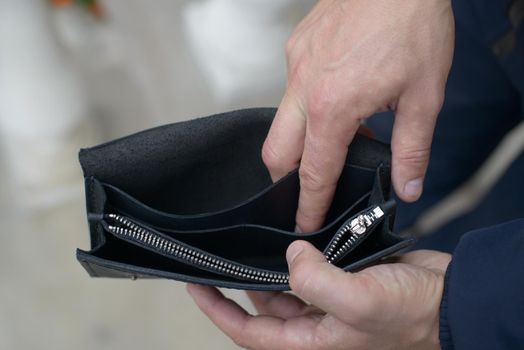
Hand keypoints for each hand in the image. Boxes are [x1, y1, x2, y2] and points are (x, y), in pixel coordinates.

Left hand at [187, 242, 450, 349]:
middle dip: (244, 283)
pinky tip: (292, 237)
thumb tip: (290, 257)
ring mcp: (330, 304)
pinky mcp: (344, 283)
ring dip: (273, 267)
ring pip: (286, 287)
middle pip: (264, 307)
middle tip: (223, 254)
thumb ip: (315, 282)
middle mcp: (316, 325)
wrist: (450, 299)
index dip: (219, 311)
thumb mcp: (358, 303)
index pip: (250, 332)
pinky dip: (299, 257)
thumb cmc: (411, 313)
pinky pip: (310, 271)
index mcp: (311, 342)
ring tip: (255, 242)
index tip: (196, 286)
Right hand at [262, 0, 454, 231]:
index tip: (303, 223)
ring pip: (279, 122)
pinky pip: (289, 91)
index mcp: (333, 108)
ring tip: (331, 143)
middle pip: (275, 154)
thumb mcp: (424, 94)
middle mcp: (303, 89)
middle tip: (305, 192)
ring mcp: (295, 66)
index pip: (313, 173)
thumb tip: (407, 187)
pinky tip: (333, 101)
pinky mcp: (296, 48)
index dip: (308, 205)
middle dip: (285, 181)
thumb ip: (412, 148)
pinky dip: (304, 108)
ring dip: (296, 144)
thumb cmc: (412, 24)